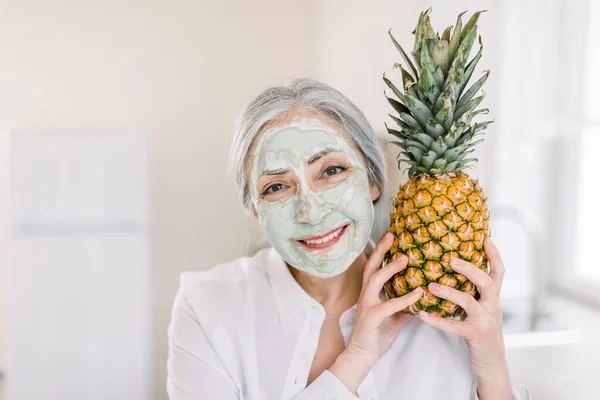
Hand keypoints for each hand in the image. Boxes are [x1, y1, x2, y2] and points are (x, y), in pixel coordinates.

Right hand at [329, 232, 422, 392]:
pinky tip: (418, 293)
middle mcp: (367, 294)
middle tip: (391, 235)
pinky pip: (389, 305)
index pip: (374, 266)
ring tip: (405, 258)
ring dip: (390, 268)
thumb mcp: (396, 316)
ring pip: (376, 280)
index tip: (390, 235)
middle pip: (371, 266)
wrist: (363, 355)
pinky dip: (405, 298)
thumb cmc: (377, 334)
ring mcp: (367, 305)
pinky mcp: (371, 318)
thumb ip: (407, 304)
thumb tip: (425, 296)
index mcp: (371, 292)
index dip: (381, 250)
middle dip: (380, 250)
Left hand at [416, 237, 511, 398]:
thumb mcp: (481, 310)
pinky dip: (438, 320)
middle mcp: (493, 307)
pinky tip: (422, 315)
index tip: (485, 237)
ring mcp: (486, 321)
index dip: (494, 255)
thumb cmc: (480, 333)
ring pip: (470, 302)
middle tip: (451, 259)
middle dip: (470, 269)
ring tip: (431, 286)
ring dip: (450, 292)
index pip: (499, 272)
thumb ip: (473, 293)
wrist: (492, 365)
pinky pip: (455, 326)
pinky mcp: (476, 336)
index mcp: (493, 298)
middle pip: (488, 281)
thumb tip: (452, 272)